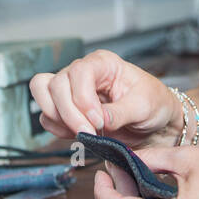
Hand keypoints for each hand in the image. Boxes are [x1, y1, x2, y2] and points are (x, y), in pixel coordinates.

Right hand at [29, 49, 177, 147]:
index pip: (78, 72)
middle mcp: (82, 73)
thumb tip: (98, 119)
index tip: (99, 121)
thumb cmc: (154, 105)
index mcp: (103, 63)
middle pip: (55, 84)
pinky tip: (78, 134)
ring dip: (59, 119)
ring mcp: (71, 90)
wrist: (154, 124)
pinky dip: (57, 128)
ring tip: (84, 133)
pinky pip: (47, 116)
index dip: (82, 98)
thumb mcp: (145, 106)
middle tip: (91, 133)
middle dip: (69, 113)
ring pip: (44, 96)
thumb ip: (121, 112)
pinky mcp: (66, 109)